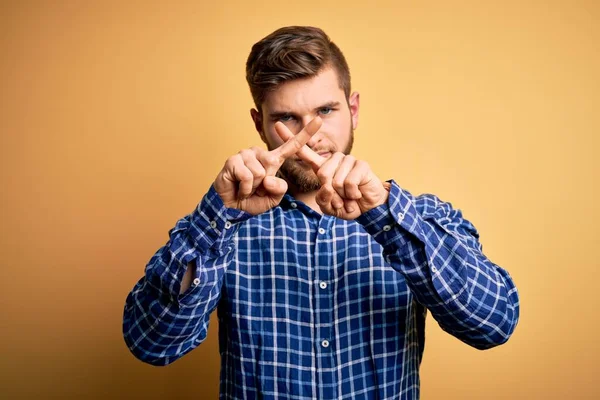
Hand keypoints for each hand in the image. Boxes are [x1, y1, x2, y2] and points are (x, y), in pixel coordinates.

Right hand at [214, 117, 322, 214]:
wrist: (232, 210)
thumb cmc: (252, 201)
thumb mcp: (273, 198)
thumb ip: (279, 188)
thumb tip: (268, 177)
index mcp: (272, 160)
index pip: (292, 146)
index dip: (305, 134)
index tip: (319, 120)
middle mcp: (259, 153)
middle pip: (272, 164)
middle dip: (265, 184)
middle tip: (255, 189)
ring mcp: (245, 155)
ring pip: (259, 172)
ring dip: (253, 187)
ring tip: (246, 189)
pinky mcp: (232, 161)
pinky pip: (247, 176)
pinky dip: (245, 189)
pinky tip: (239, 189)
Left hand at [275, 123, 389, 219]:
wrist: (369, 208)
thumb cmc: (347, 205)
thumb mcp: (330, 207)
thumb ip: (323, 199)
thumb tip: (327, 187)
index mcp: (323, 168)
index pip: (303, 151)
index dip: (290, 138)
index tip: (277, 125)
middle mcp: (334, 160)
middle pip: (322, 174)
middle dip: (331, 193)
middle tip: (340, 199)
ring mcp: (348, 160)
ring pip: (336, 180)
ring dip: (342, 195)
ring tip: (349, 196)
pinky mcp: (361, 164)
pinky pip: (349, 182)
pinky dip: (352, 194)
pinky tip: (357, 194)